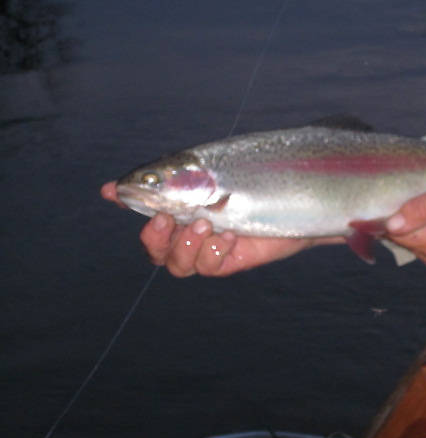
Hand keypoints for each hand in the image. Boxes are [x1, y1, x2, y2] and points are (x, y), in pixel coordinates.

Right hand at [101, 181, 341, 276]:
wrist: (301, 196)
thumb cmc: (258, 177)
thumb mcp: (220, 171)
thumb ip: (182, 174)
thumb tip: (152, 170)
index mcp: (183, 203)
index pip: (145, 206)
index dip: (127, 200)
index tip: (113, 191)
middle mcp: (191, 229)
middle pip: (154, 249)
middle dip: (154, 237)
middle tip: (168, 218)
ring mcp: (210, 248)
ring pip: (177, 265)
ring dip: (185, 246)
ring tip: (205, 224)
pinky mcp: (230, 259)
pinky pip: (210, 267)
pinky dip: (214, 252)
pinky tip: (231, 236)